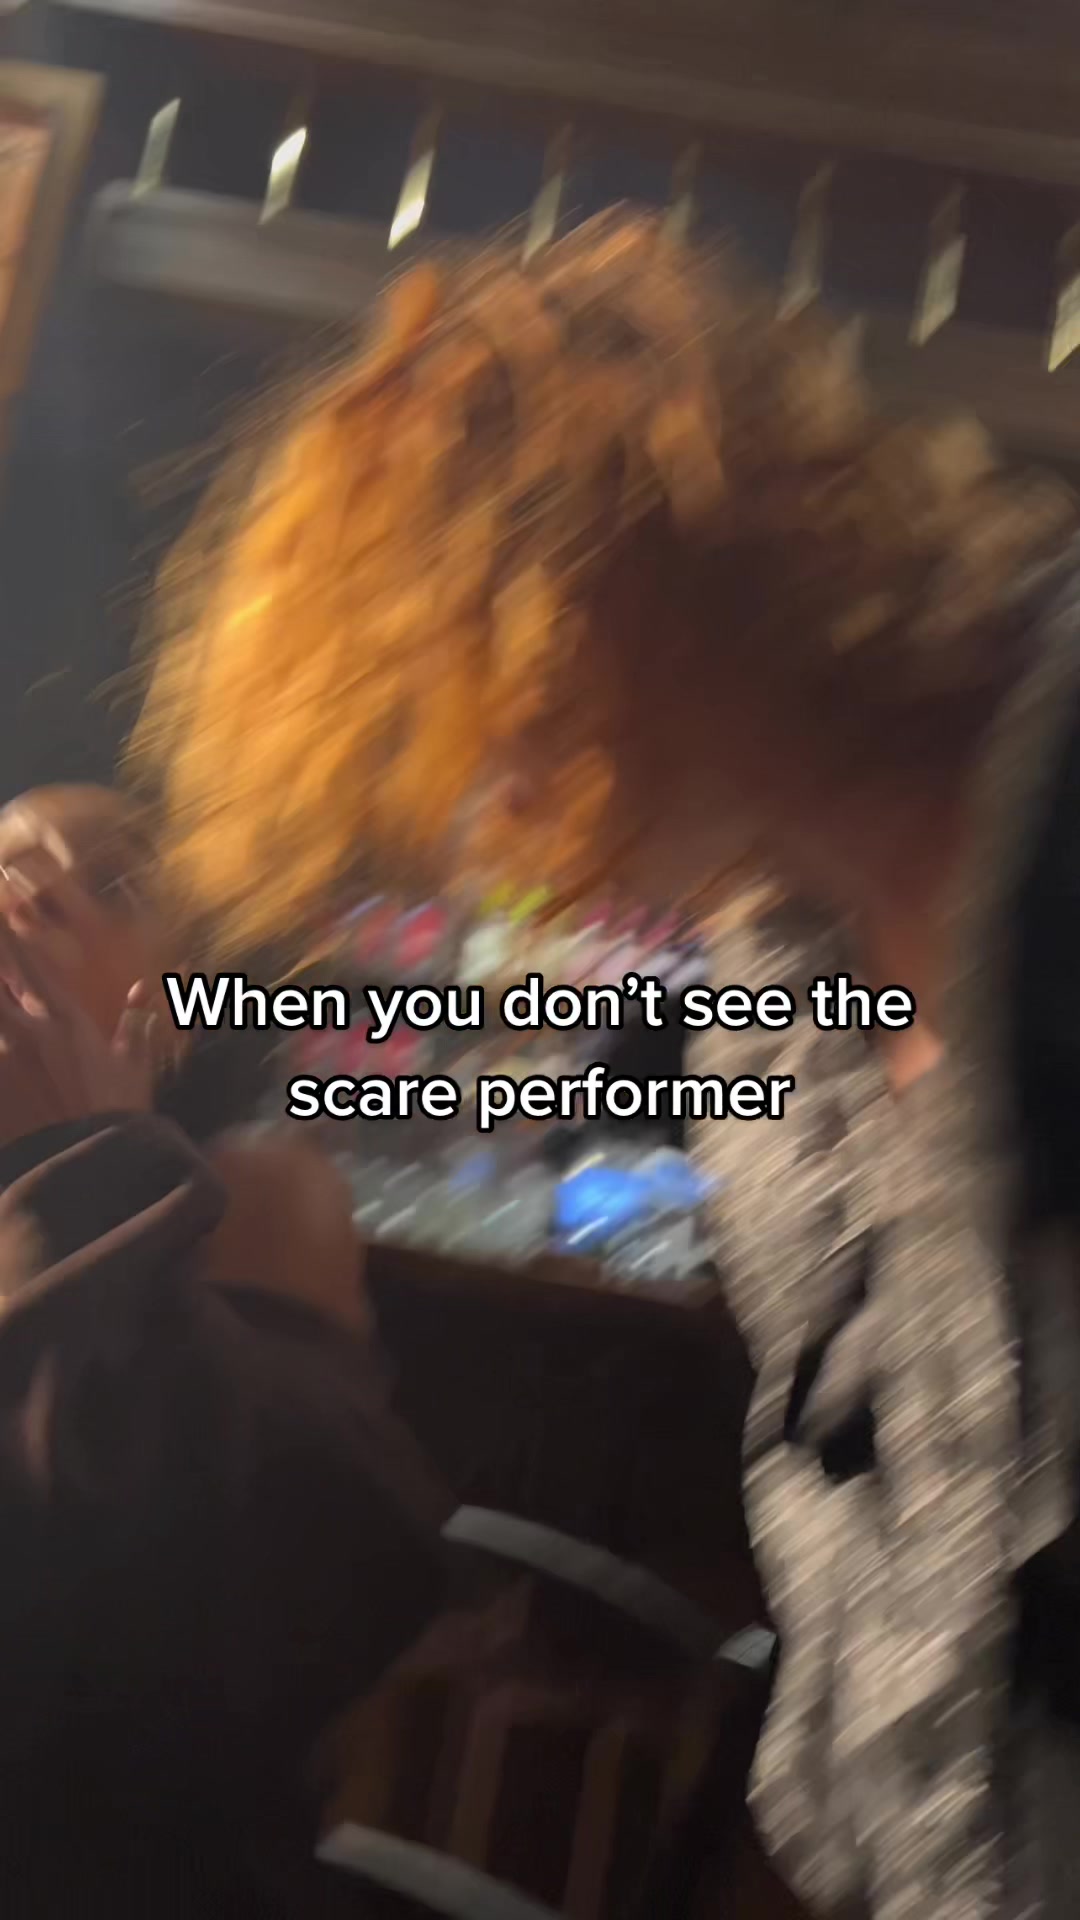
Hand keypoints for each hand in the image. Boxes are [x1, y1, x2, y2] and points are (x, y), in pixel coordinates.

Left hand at [0, 924, 157, 1150]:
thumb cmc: (116, 1119)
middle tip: (0, 968)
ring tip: (3, 1023)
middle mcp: (28, 1032)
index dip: (11, 934)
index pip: (29, 962)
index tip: (5, 915)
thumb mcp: (132, 1069)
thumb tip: (143, 994)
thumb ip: (135, 1027)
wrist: (90, 1172)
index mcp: (65, 1021)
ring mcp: (3, 1059)